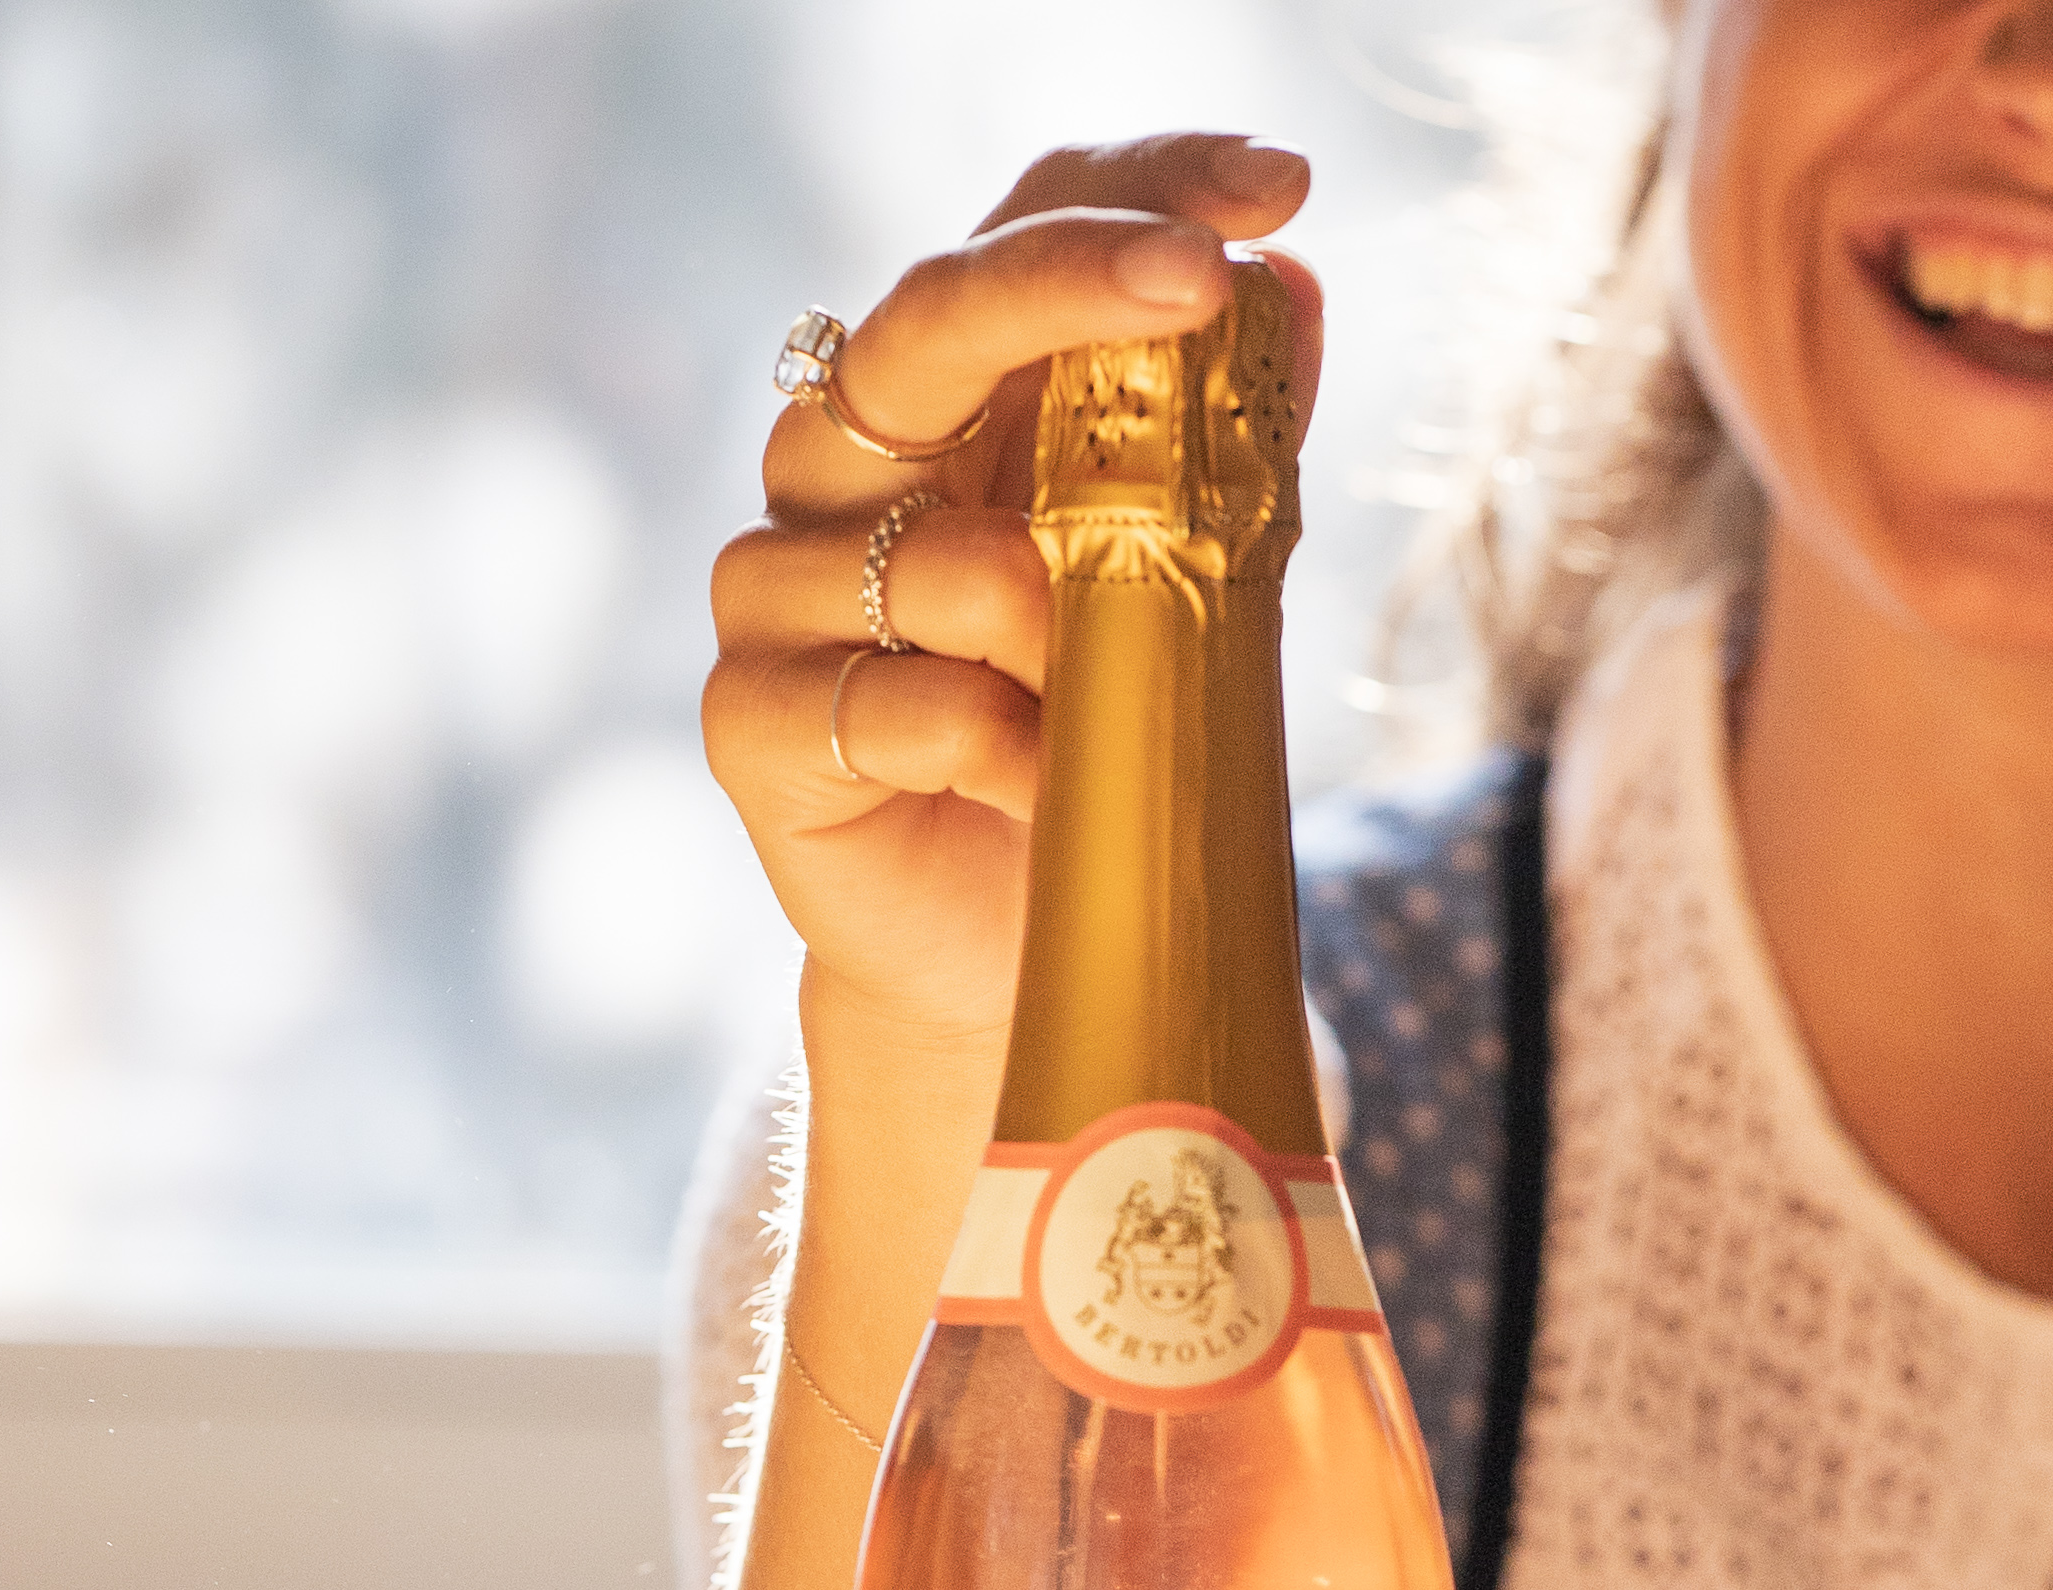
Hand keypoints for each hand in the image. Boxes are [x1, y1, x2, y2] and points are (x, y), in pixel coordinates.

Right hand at [700, 135, 1325, 1045]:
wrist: (1004, 941)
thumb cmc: (1088, 740)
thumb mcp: (1187, 581)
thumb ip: (1226, 443)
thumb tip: (1299, 289)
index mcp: (939, 409)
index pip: (1011, 236)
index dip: (1135, 188)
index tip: (1274, 186)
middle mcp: (837, 469)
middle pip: (927, 321)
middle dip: (1071, 283)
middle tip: (1208, 278)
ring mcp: (777, 590)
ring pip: (942, 555)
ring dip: (1061, 628)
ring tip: (1098, 705)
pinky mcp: (753, 724)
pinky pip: (906, 704)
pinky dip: (1001, 746)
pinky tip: (1032, 784)